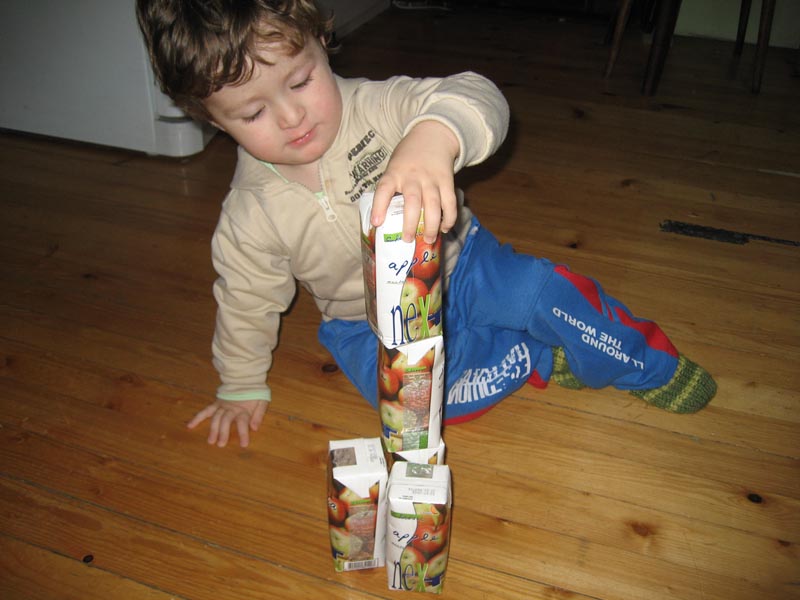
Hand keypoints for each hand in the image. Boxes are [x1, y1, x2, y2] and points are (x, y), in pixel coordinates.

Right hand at [186, 399, 268, 447]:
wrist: (245, 378)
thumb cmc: (254, 392)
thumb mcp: (262, 401)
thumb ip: (259, 414)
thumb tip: (255, 428)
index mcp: (244, 409)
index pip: (243, 422)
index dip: (243, 433)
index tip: (243, 445)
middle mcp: (231, 408)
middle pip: (226, 420)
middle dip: (223, 432)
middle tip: (221, 444)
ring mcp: (222, 405)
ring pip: (215, 417)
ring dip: (212, 429)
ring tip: (210, 441)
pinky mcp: (216, 403)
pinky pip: (206, 411)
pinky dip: (197, 418)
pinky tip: (190, 426)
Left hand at [372, 120, 459, 242]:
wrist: (433, 136)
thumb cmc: (408, 159)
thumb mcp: (393, 168)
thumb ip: (391, 190)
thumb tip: (384, 221)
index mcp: (394, 173)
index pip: (384, 189)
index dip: (379, 207)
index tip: (377, 223)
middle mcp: (413, 177)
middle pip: (412, 202)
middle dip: (410, 223)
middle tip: (407, 239)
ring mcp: (432, 179)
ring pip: (433, 205)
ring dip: (431, 225)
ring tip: (428, 240)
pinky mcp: (447, 182)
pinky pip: (450, 203)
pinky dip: (449, 218)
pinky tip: (444, 229)